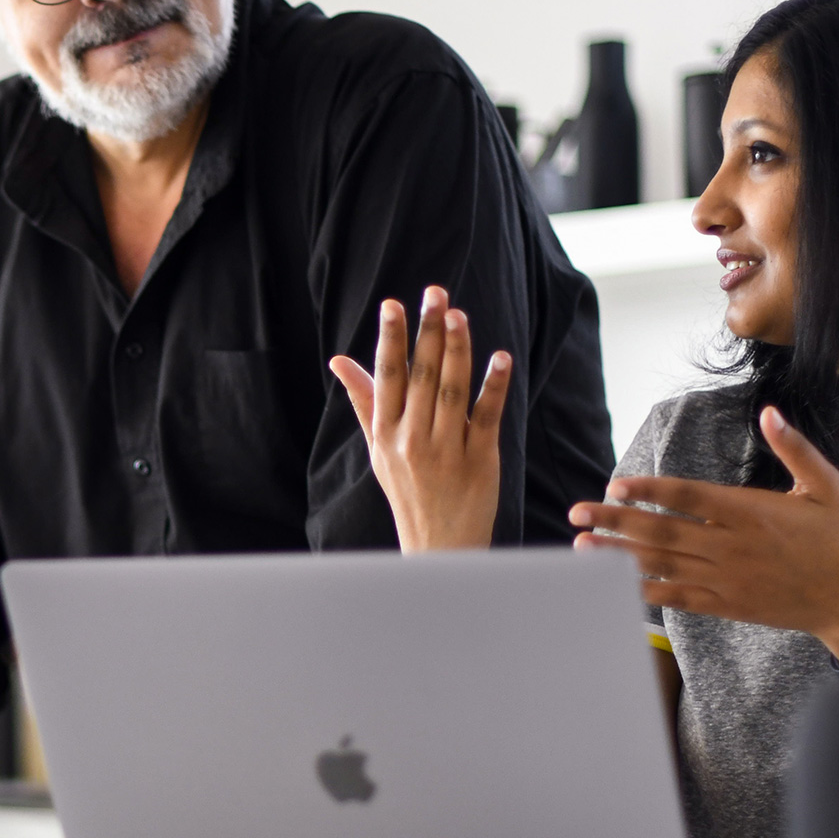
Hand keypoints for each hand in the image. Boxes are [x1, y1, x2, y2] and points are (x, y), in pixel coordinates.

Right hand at [329, 286, 510, 551]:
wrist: (438, 544)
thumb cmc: (406, 490)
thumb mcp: (376, 448)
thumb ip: (364, 401)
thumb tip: (339, 360)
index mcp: (385, 433)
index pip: (388, 377)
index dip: (391, 339)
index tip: (393, 304)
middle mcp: (412, 440)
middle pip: (422, 377)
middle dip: (428, 332)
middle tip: (435, 293)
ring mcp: (447, 450)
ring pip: (453, 391)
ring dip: (458, 350)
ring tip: (459, 315)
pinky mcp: (480, 460)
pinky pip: (487, 416)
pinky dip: (494, 386)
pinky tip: (500, 358)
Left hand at [568, 405, 838, 660]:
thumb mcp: (827, 486)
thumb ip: (795, 448)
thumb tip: (770, 412)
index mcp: (750, 511)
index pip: (689, 497)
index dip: (649, 491)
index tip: (614, 487)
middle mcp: (732, 545)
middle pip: (663, 530)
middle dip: (615, 521)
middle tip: (576, 513)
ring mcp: (726, 578)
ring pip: (662, 564)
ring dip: (618, 555)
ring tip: (581, 546)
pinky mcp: (726, 605)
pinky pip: (677, 596)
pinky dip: (644, 590)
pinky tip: (613, 584)